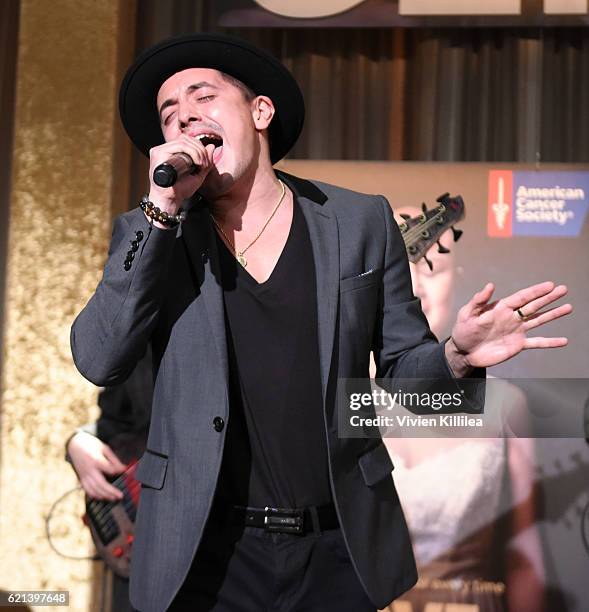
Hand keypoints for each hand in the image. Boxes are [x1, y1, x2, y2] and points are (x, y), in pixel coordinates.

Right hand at [67, 431, 126, 500]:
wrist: (75, 444)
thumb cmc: (91, 445)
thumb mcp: (104, 448)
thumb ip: (114, 459)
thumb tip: (123, 468)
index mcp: (96, 460)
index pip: (109, 469)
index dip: (119, 471)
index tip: (126, 472)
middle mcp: (89, 470)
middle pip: (101, 484)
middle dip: (111, 491)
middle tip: (120, 495)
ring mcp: (84, 475)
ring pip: (94, 489)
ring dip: (104, 495)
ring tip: (113, 498)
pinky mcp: (81, 478)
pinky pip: (87, 490)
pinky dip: (94, 495)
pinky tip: (102, 496)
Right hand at [147, 135, 215, 216]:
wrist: (170, 200)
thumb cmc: (180, 190)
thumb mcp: (198, 174)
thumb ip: (206, 161)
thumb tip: (212, 146)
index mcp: (172, 153)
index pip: (188, 141)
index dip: (200, 148)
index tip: (206, 162)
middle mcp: (165, 150)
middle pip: (186, 139)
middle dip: (200, 150)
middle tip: (205, 164)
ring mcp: (160, 150)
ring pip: (184, 141)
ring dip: (198, 152)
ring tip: (201, 165)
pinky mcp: (158, 153)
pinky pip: (179, 146)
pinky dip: (192, 152)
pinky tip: (196, 163)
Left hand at [446, 281, 571, 372]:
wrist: (463, 351)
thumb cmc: (463, 330)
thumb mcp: (467, 313)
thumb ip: (478, 300)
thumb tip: (490, 285)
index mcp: (501, 308)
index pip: (521, 297)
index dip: (535, 291)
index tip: (549, 285)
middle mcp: (512, 318)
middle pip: (533, 306)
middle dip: (548, 298)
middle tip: (563, 289)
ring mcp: (516, 331)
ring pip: (538, 320)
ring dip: (553, 314)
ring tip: (568, 307)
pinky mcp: (517, 345)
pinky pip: (537, 343)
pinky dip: (550, 342)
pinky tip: (563, 341)